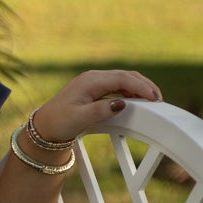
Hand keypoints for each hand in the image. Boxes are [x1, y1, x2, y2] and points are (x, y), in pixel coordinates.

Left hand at [29, 69, 162, 147]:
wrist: (44, 126)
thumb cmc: (59, 122)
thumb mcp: (80, 118)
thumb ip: (101, 110)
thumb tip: (122, 103)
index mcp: (90, 81)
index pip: (122, 78)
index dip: (140, 87)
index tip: (154, 98)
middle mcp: (94, 78)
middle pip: (126, 76)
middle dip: (144, 85)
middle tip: (159, 100)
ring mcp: (94, 83)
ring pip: (123, 80)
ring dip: (139, 88)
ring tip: (153, 100)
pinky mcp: (95, 90)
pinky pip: (118, 86)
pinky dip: (131, 92)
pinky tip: (138, 100)